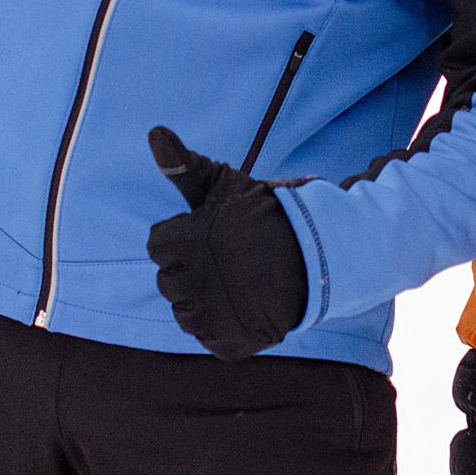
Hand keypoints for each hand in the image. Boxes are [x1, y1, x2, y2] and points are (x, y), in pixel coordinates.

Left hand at [145, 125, 308, 361]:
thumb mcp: (225, 185)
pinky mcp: (232, 342)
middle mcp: (198, 280)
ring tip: (235, 282)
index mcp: (191, 239)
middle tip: (228, 257)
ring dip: (203, 300)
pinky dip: (223, 327)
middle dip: (191, 269)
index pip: (157, 245)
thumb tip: (154, 132)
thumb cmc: (266, 215)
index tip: (211, 234)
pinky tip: (244, 306)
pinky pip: (207, 338)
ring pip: (183, 313)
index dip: (182, 238)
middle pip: (167, 281)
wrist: (322, 253)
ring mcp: (215, 316)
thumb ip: (185, 166)